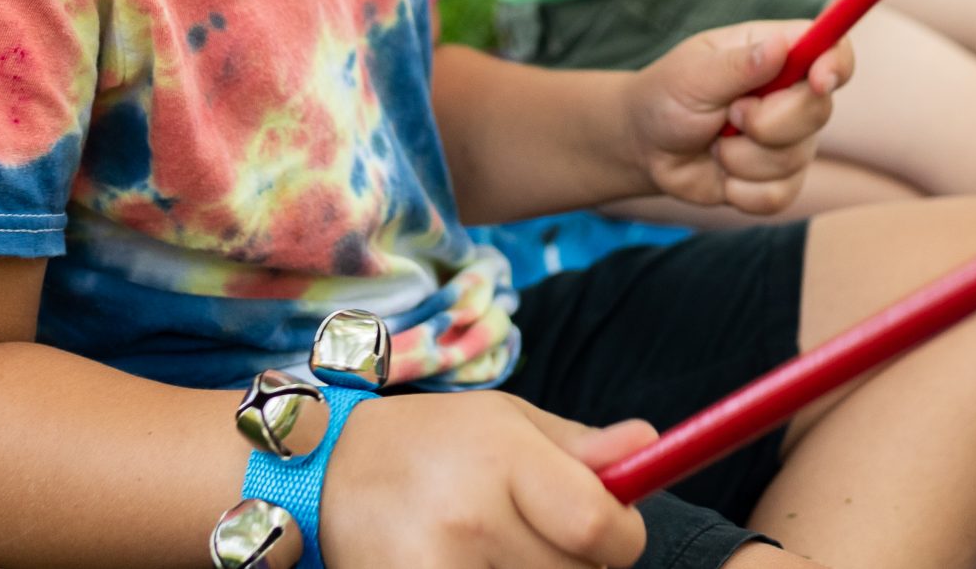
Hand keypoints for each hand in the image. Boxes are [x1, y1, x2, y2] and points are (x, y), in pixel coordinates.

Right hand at [321, 392, 653, 568]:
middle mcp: (469, 518)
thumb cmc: (434, 443)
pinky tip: (472, 565)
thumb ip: (580, 446)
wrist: (326, 474)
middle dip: (578, 566)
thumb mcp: (506, 421)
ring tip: (500, 553)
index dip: (622, 539)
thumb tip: (650, 445)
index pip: (600, 527)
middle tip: (538, 541)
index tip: (610, 535)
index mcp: (502, 458)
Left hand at [626, 21, 852, 213]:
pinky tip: (722, 173)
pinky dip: (740, 190)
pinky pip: (779, 195)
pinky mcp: (780, 179)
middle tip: (728, 114)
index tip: (818, 81)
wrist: (647, 149)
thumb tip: (781, 45)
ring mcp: (790, 139)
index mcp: (777, 52)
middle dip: (766, 122)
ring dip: (741, 157)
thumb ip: (739, 65)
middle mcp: (792, 94)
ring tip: (715, 142)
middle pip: (819, 110)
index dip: (835, 64)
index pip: (832, 50)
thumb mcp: (693, 75)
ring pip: (795, 158)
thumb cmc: (667, 97)